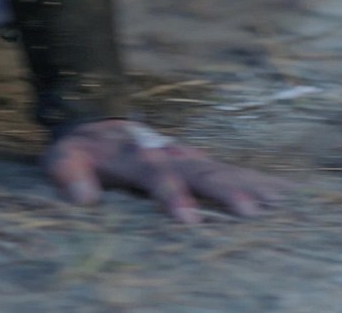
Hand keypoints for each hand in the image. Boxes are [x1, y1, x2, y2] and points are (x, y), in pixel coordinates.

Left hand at [44, 119, 291, 222]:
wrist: (97, 123)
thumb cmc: (80, 151)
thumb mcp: (61, 157)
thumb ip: (67, 173)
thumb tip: (83, 198)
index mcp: (132, 155)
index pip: (152, 173)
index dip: (170, 194)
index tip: (187, 219)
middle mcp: (164, 152)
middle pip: (195, 170)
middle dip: (221, 190)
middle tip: (248, 210)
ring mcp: (184, 155)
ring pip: (218, 168)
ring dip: (245, 184)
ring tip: (275, 202)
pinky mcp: (196, 160)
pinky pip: (229, 168)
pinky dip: (254, 180)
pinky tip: (280, 194)